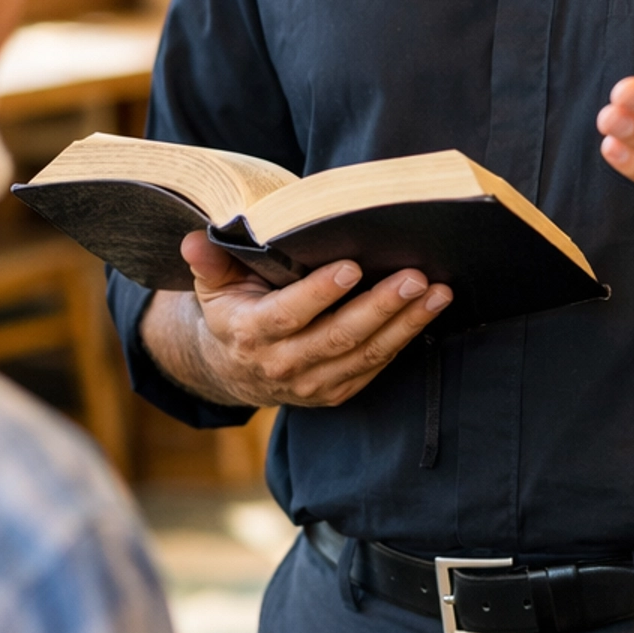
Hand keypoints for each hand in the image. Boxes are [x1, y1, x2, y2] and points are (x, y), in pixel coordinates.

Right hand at [149, 234, 452, 409]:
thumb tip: (196, 240)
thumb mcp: (213, 285)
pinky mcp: (335, 392)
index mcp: (250, 333)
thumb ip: (210, 262)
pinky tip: (429, 311)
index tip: (352, 266)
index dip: (320, 293)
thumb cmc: (232, 310)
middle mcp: (282, 365)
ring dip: (405, 324)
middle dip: (380, 306)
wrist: (234, 370)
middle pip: (338, 337)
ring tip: (437, 292)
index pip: (288, 314)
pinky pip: (375, 367)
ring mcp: (312, 384)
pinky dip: (404, 340)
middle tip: (415, 277)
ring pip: (364, 355)